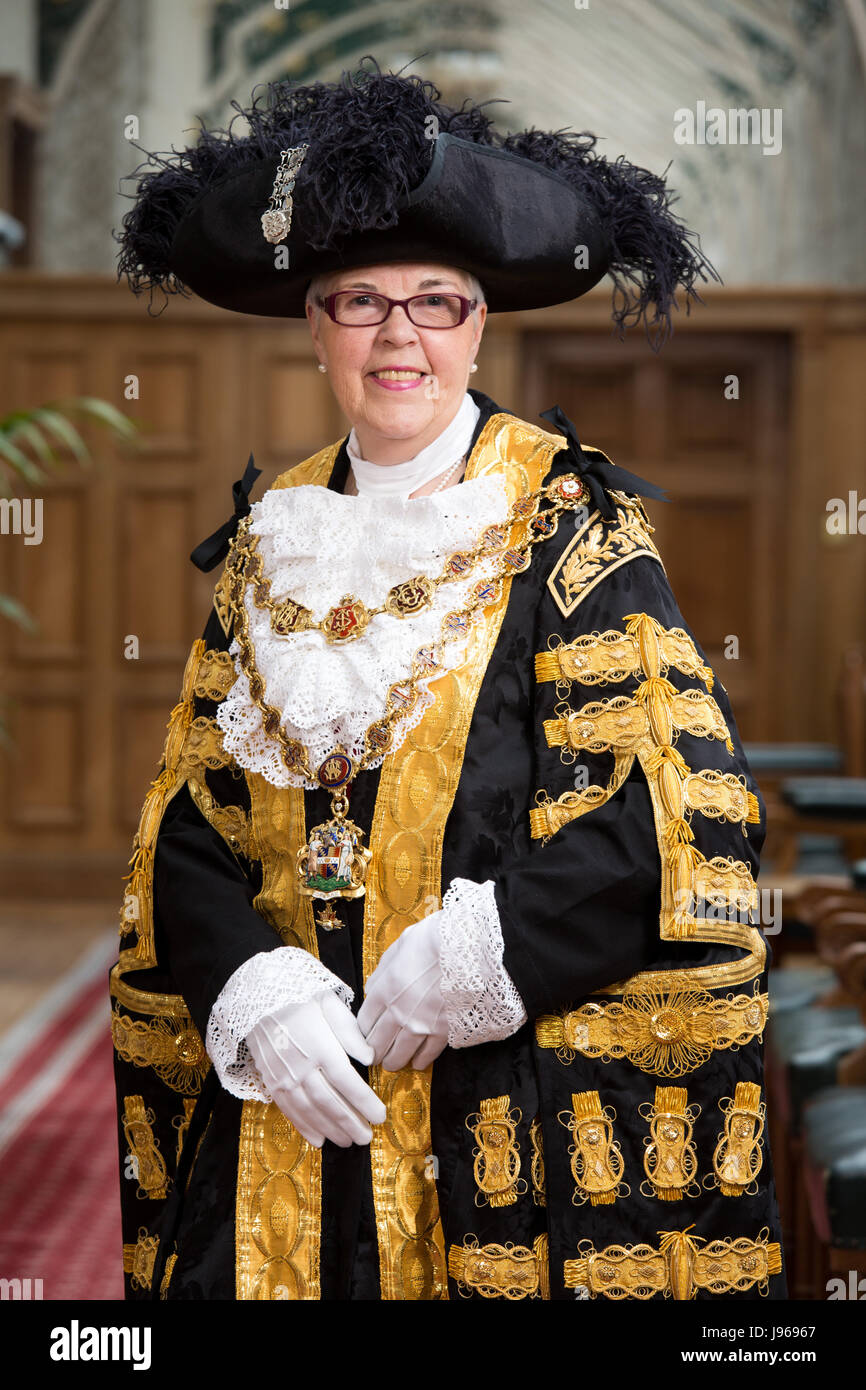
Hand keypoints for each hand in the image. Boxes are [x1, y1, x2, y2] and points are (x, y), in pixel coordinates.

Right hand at [245, 990, 386, 1147]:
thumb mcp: (329, 1004)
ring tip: (348, 1141)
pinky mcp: (273, 1085)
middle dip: (351, 1123)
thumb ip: (350, 1031)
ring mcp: (285, 1079)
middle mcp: (302, 1068)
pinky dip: (305, 1128)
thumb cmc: (300, 1000)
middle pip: (330, 1103)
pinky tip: (319, 1139)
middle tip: (367, 1137)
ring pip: (311, 1112)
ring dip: (331, 1129)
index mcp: (321, 1047)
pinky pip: (290, 1112)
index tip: (380, 1116)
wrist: (259, 1003)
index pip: (347, 1082)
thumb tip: (370, 1057)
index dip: (364, 1102)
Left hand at [357, 913, 448, 1071]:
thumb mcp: (400, 947)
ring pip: (399, 1054)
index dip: (362, 1031)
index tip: (366, 1033)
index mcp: (384, 990)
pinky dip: (420, 1061)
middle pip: (377, 1043)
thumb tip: (372, 987)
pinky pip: (427, 1054)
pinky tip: (417, 1063)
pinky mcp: (443, 1031)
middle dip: (373, 1051)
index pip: (364, 1022)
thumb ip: (383, 971)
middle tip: (374, 1055)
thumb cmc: (433, 941)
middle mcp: (398, 1012)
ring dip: (393, 1061)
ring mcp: (421, 1025)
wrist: (468, 948)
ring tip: (392, 1063)